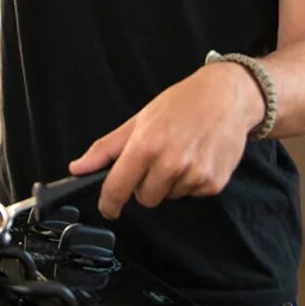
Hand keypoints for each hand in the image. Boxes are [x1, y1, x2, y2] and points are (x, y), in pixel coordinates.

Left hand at [68, 62, 263, 218]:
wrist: (226, 97)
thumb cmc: (181, 104)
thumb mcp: (139, 120)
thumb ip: (106, 148)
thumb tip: (78, 168)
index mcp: (146, 146)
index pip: (117, 188)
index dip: (108, 203)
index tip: (108, 208)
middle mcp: (170, 164)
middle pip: (144, 198)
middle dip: (145, 184)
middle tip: (156, 159)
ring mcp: (194, 175)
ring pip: (168, 197)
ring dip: (169, 182)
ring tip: (180, 153)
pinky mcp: (213, 184)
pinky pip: (191, 194)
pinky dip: (190, 181)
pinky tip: (197, 158)